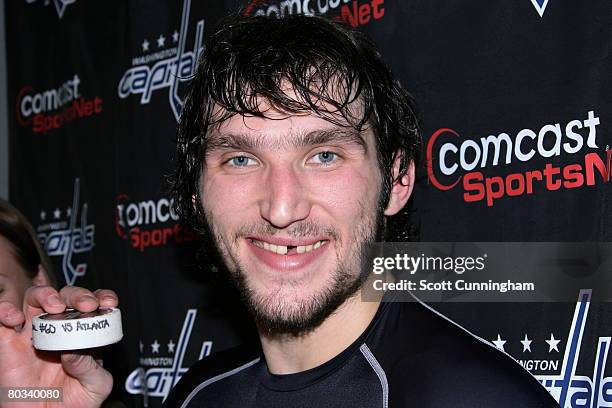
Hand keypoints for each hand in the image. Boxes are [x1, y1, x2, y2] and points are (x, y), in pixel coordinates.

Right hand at [0, 286, 117, 406]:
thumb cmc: (75, 404)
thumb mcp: (96, 386)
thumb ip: (91, 367)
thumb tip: (73, 351)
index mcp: (83, 334)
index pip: (92, 304)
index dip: (100, 297)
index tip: (108, 302)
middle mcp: (58, 329)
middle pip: (64, 296)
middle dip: (77, 294)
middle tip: (86, 305)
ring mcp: (32, 335)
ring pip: (34, 299)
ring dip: (45, 294)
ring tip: (55, 306)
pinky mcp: (8, 346)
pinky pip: (1, 321)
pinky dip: (4, 310)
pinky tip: (15, 318)